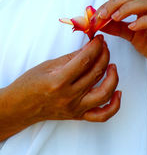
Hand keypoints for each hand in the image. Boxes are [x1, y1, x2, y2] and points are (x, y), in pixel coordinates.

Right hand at [0, 35, 120, 140]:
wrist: (20, 107)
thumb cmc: (29, 84)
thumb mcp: (48, 66)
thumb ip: (71, 58)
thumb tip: (89, 48)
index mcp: (59, 81)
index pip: (85, 60)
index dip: (95, 47)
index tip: (99, 39)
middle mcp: (69, 96)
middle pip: (96, 73)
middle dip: (104, 55)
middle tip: (104, 46)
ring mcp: (76, 108)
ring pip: (104, 93)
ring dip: (113, 77)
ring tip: (112, 65)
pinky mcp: (79, 116)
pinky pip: (102, 115)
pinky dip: (114, 105)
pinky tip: (118, 92)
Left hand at [96, 0, 146, 87]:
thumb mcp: (130, 34)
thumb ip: (116, 27)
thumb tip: (98, 22)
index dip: (111, 0)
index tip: (97, 13)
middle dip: (116, 1)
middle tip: (102, 14)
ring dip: (128, 8)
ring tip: (115, 18)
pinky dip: (143, 22)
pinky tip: (131, 27)